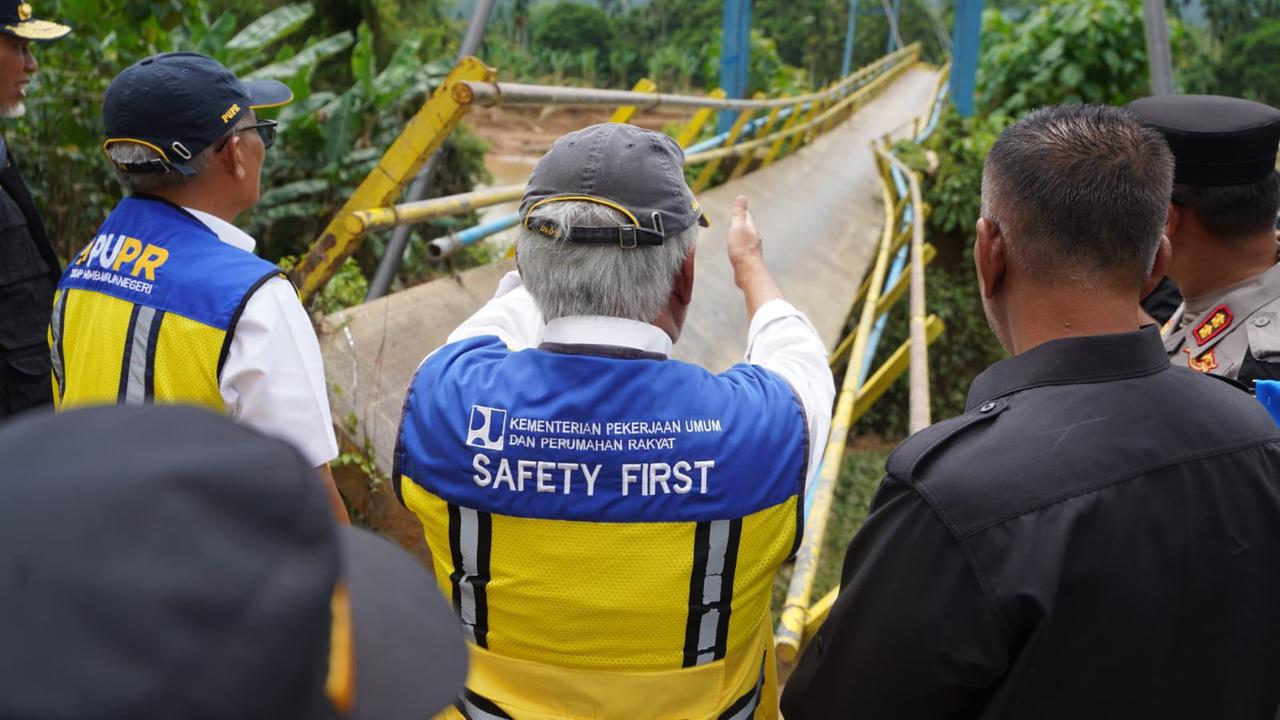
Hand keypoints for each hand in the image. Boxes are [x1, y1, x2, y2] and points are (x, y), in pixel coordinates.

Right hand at [726, 194, 781, 316]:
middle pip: (748, 228)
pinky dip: (740, 248)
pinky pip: (744, 251)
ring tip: (737, 235)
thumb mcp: (738, 227)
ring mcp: (752, 250)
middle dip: (743, 223)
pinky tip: (738, 252)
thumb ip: (739, 213)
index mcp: (751, 229)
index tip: (740, 207)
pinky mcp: (749, 261)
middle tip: (738, 220)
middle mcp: (754, 239)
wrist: (748, 273)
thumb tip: (742, 196)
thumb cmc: (742, 250)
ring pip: (747, 240)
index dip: (742, 212)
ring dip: (742, 236)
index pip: (747, 217)